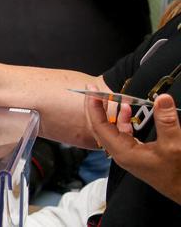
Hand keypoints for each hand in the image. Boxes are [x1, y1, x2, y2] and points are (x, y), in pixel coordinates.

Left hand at [84, 87, 180, 203]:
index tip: (91, 91)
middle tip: (93, 89)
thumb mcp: (174, 146)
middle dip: (96, 107)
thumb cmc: (178, 174)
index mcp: (122, 152)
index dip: (94, 107)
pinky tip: (127, 110)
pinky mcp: (135, 153)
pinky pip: (121, 133)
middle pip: (100, 127)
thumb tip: (162, 99)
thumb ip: (166, 122)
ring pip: (110, 129)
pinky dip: (121, 120)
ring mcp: (127, 154)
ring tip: (111, 96)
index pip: (99, 126)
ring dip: (109, 112)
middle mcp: (120, 153)